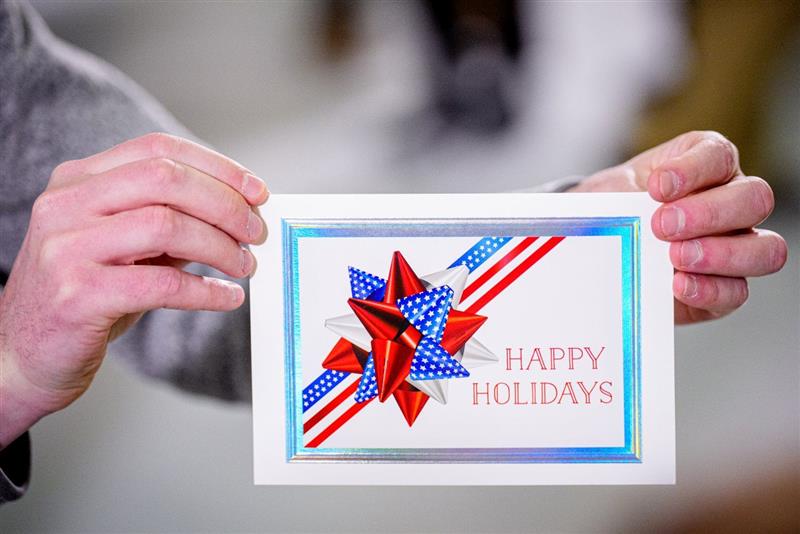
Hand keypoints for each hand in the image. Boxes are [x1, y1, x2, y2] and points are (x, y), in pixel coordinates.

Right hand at [0, 133, 267, 446]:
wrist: (21, 356)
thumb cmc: (84, 296)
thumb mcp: (121, 245)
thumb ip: (168, 221)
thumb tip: (238, 213)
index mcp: (78, 182)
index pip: (157, 149)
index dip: (216, 166)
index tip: (256, 190)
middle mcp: (66, 205)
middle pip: (166, 179)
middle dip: (226, 204)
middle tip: (255, 232)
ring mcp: (67, 247)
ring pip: (167, 225)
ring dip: (220, 246)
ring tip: (244, 266)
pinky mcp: (78, 294)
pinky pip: (162, 284)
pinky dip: (206, 291)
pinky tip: (227, 297)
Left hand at [572, 130, 786, 323]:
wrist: (603, 245)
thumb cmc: (615, 209)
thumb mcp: (610, 193)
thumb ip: (622, 196)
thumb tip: (625, 214)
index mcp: (706, 166)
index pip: (719, 156)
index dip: (693, 169)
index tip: (658, 186)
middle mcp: (731, 202)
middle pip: (755, 199)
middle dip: (709, 213)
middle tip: (663, 226)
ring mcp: (735, 246)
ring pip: (765, 248)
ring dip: (721, 254)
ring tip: (675, 257)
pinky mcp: (723, 288)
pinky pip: (738, 292)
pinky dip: (710, 290)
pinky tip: (678, 285)